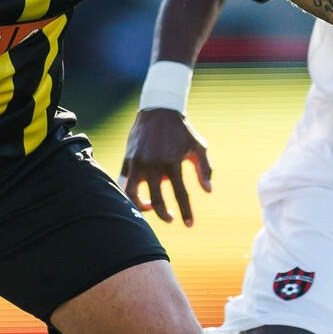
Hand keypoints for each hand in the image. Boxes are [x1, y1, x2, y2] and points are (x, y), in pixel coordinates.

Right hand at [118, 109, 212, 225]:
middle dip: (165, 215)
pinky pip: (124, 183)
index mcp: (173, 162)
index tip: (189, 224)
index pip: (181, 195)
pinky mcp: (127, 159)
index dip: (186, 212)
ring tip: (150, 208)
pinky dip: (130, 193)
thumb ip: (205, 169)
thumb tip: (208, 191)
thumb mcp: (198, 147)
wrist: (159, 109)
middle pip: (157, 201)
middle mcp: (154, 164)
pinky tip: (138, 196)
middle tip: (171, 219)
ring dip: (142, 207)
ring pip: (133, 195)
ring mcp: (138, 162)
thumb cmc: (182, 130)